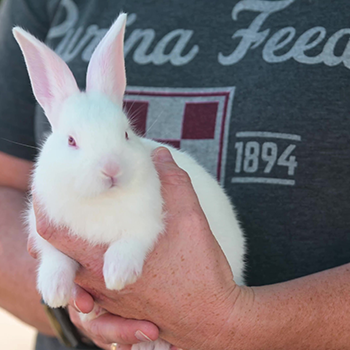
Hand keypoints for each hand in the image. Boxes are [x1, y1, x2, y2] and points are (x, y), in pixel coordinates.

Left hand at [32, 147, 240, 349]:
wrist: (214, 319)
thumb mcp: (191, 218)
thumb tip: (160, 155)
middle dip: (63, 230)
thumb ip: (173, 182)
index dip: (45, 211)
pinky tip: (114, 260)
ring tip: (92, 230)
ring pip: (77, 275)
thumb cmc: (201, 271)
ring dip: (78, 253)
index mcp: (105, 259)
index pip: (53, 235)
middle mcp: (99, 284)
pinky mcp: (123, 312)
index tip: (50, 192)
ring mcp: (110, 302)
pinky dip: (95, 274)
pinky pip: (95, 294)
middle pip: (60, 256)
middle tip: (76, 208)